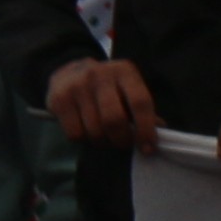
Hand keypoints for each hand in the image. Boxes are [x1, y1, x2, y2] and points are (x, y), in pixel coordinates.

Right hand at [43, 54, 159, 149]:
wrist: (68, 72)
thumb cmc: (105, 87)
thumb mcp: (126, 89)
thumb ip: (141, 108)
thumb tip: (160, 130)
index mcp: (124, 71)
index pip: (140, 102)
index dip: (146, 129)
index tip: (148, 148)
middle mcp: (100, 75)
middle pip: (115, 120)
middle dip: (121, 140)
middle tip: (123, 144)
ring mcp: (78, 86)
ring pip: (95, 130)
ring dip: (102, 142)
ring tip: (104, 138)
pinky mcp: (60, 99)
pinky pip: (75, 134)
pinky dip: (83, 140)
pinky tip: (85, 131)